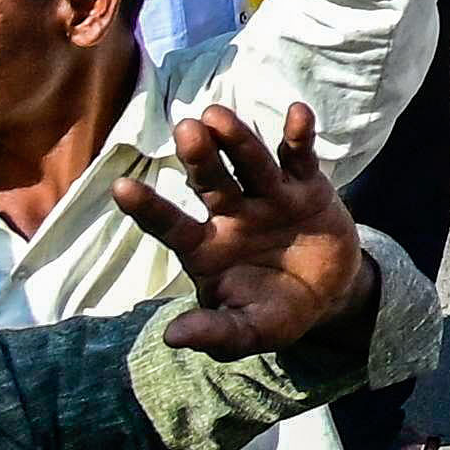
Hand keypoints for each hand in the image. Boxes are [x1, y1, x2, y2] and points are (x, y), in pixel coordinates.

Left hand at [110, 101, 375, 358]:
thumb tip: (171, 336)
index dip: (148, 208)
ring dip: (237, 139)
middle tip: (186, 130)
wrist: (328, 297)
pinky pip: (300, 158)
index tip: (121, 187)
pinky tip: (297, 112)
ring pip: (250, 164)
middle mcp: (233, 216)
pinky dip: (299, 135)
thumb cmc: (274, 313)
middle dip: (198, 157)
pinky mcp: (306, 188)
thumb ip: (214, 332)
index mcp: (207, 249)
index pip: (171, 226)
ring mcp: (269, 198)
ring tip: (217, 116)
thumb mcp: (248, 332)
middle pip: (211, 182)